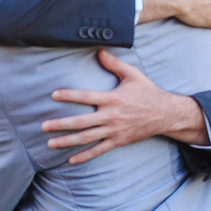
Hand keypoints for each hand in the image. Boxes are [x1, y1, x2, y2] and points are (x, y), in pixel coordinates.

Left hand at [42, 50, 188, 163]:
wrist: (166, 114)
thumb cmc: (147, 92)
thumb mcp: (133, 75)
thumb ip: (114, 63)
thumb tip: (99, 50)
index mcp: (112, 99)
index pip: (86, 96)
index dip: (69, 95)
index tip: (54, 95)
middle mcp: (111, 116)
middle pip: (81, 122)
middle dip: (61, 125)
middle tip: (43, 125)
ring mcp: (114, 131)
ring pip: (87, 138)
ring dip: (67, 142)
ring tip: (50, 143)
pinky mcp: (118, 141)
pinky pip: (99, 150)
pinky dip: (84, 156)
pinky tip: (70, 160)